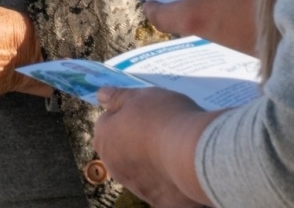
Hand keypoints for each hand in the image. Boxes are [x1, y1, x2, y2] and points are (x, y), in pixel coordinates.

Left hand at [92, 86, 214, 206]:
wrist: (193, 154)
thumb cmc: (164, 119)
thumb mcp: (139, 96)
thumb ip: (117, 97)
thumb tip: (100, 96)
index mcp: (104, 138)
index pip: (108, 122)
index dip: (127, 114)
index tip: (146, 111)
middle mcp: (113, 166)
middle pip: (122, 147)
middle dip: (136, 139)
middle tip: (161, 129)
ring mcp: (134, 186)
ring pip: (139, 169)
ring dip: (150, 160)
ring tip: (174, 148)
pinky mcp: (157, 201)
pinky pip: (160, 187)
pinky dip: (167, 179)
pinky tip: (181, 168)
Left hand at [143, 0, 257, 56]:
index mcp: (197, 15)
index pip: (164, 18)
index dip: (154, 8)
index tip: (149, 0)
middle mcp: (213, 35)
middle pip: (190, 22)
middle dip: (186, 5)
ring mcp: (235, 45)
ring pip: (215, 26)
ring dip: (213, 9)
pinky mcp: (256, 47)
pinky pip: (236, 29)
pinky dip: (233, 15)